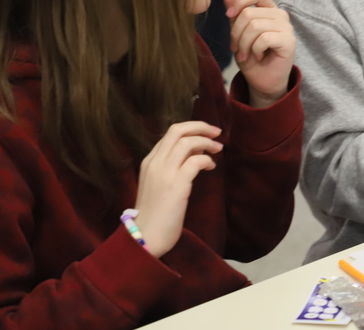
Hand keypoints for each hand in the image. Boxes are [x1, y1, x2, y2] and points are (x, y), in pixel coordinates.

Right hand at [134, 121, 221, 257]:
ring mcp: (164, 173)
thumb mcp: (158, 184)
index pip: (170, 134)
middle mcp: (154, 163)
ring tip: (218, 149)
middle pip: (177, 130)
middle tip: (217, 132)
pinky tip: (211, 167)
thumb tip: (193, 151)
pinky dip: (207, 160)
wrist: (145, 237)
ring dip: (207, 142)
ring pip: (187, 142)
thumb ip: (171, 166)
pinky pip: (196, 161)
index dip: (191, 129)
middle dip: (200, 126)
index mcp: (149, 162)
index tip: (206, 134)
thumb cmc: (155, 214)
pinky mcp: (176, 185)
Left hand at [220, 0, 295, 107]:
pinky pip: (264, 38)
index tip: (229, 16)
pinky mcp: (289, 41)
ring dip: (244, 44)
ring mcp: (287, 28)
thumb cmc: (251, 55)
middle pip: (249, 14)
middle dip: (236, 33)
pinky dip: (255, 50)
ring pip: (255, 26)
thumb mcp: (237, 29)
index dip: (240, 1)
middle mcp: (280, 15)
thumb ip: (234, 7)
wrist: (261, 80)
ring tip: (246, 54)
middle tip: (237, 47)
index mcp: (268, 9)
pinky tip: (258, 56)